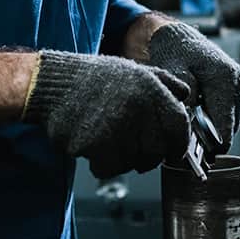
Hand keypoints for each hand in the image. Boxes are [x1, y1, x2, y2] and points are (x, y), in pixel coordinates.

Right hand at [22, 50, 190, 178]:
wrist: (55, 84)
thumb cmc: (94, 79)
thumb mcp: (134, 70)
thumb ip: (164, 81)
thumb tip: (185, 94)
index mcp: (149, 88)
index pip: (179, 124)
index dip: (179, 142)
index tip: (175, 151)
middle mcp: (136, 106)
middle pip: (157, 150)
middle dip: (148, 155)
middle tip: (134, 147)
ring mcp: (116, 126)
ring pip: (132, 163)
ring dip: (122, 157)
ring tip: (108, 136)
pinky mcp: (94, 144)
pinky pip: (108, 168)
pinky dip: (102, 163)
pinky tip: (94, 143)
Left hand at [148, 22, 239, 151]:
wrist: (175, 36)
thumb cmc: (172, 52)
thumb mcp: (173, 75)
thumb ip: (185, 100)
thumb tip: (191, 128)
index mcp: (225, 78)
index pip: (225, 127)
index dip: (209, 146)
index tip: (193, 156)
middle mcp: (237, 81)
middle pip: (230, 127)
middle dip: (210, 138)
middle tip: (186, 142)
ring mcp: (238, 83)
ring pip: (230, 121)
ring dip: (213, 129)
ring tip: (189, 127)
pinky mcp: (235, 85)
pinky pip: (228, 112)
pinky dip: (214, 118)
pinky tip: (196, 115)